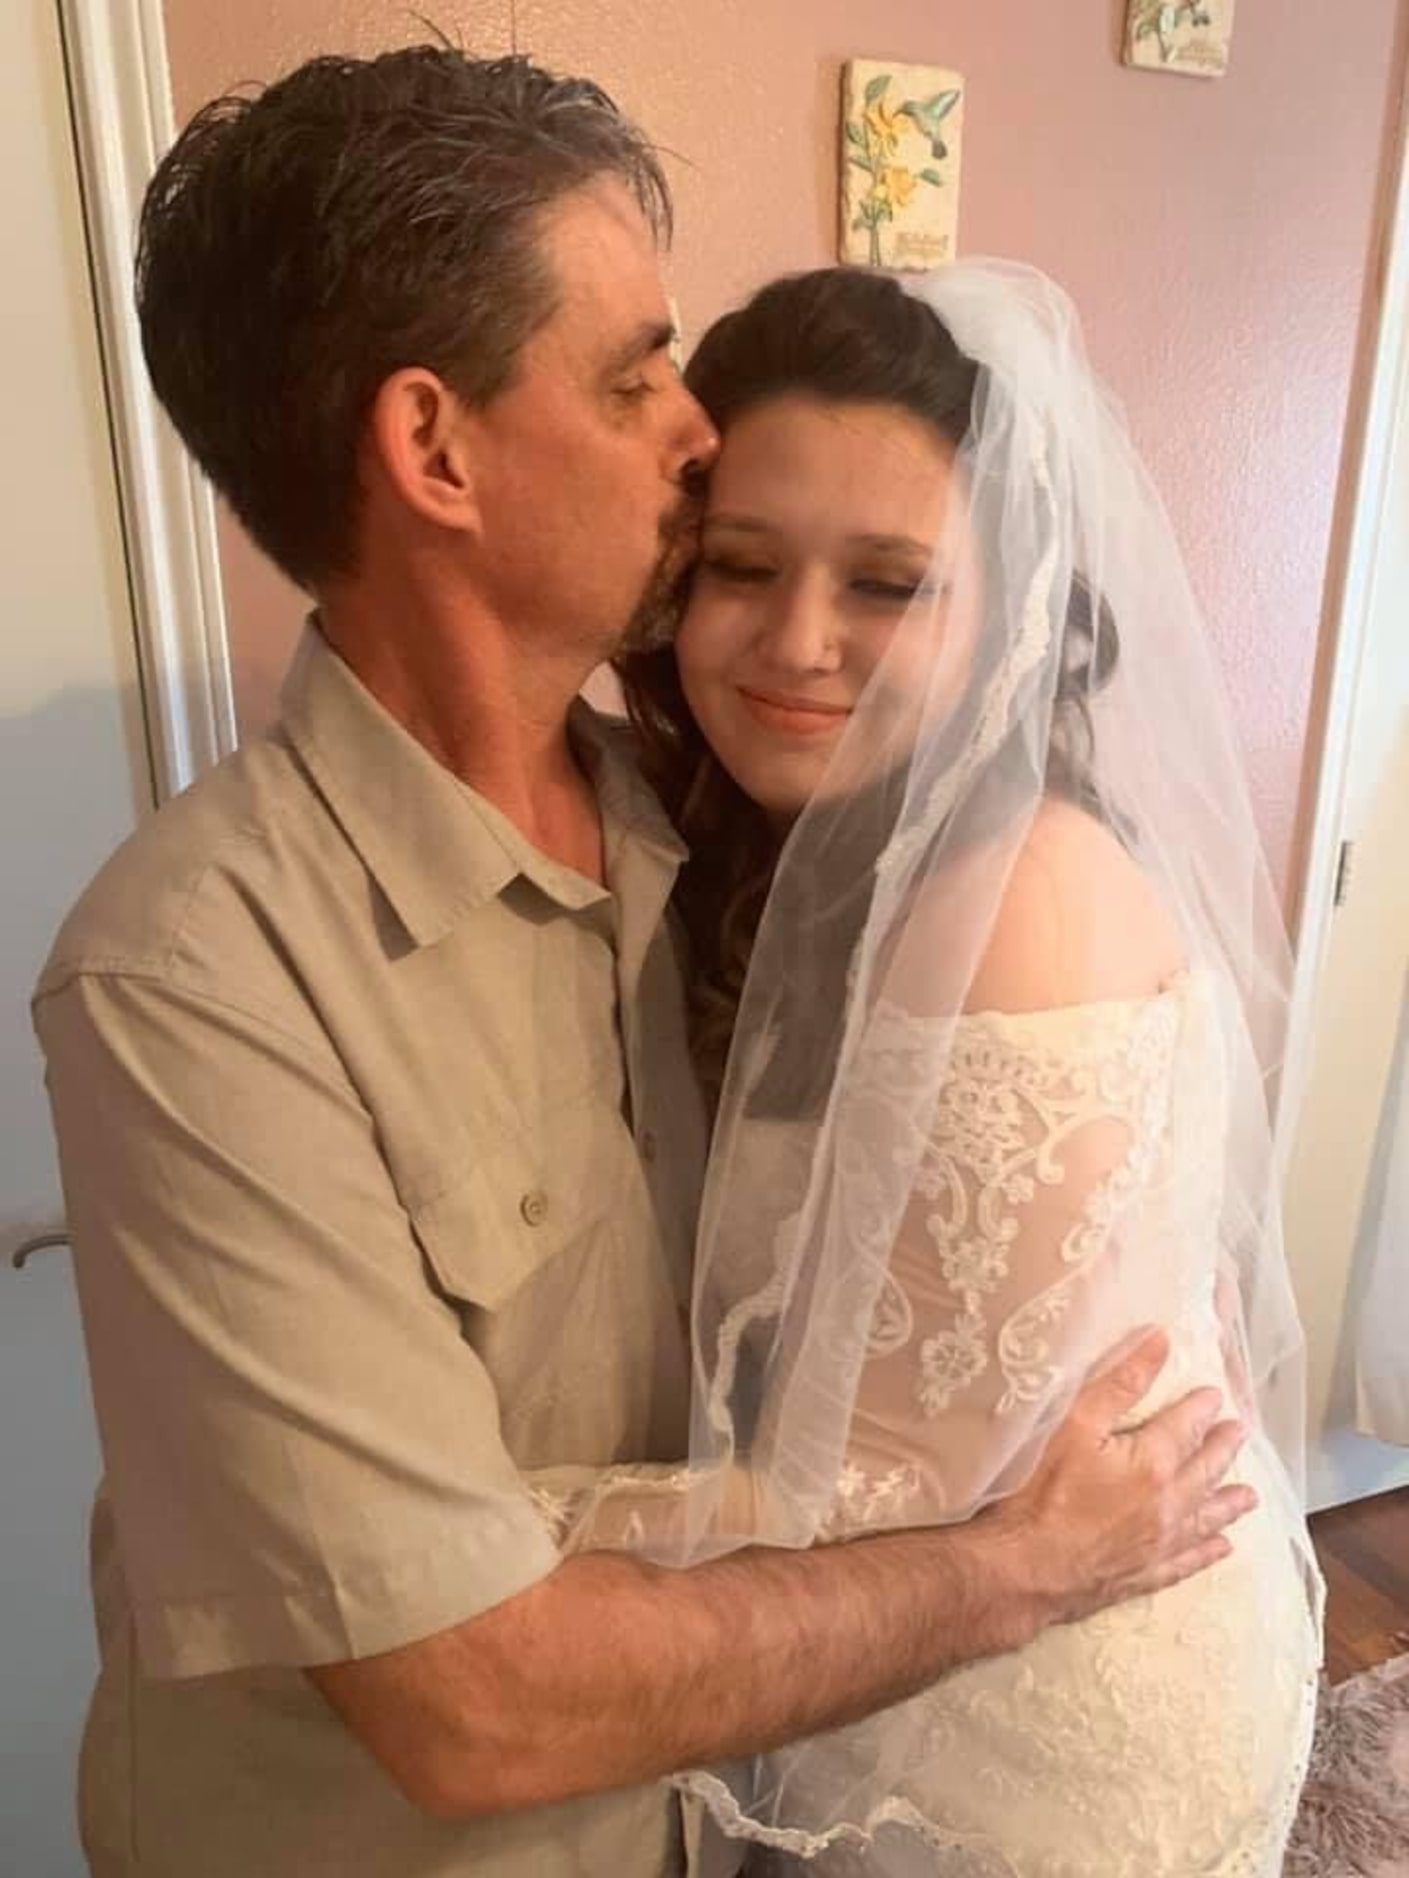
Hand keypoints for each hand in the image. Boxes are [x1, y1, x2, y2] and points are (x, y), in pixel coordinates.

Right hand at [985, 1327, 1254, 1628]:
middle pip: (1205, 1471)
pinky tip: (1222, 1548)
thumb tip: (1159, 1341)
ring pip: (1205, 1518)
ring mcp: (1160, 1544)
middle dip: (1223, 1449)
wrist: (1026, 1568)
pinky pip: (1188, 1562)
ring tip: (1250, 1495)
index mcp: (1152, 1463)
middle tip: (1240, 1433)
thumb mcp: (1075, 1424)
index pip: (1185, 1427)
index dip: (1201, 1408)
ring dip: (1228, 1503)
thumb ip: (1120, 1382)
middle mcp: (1168, 1504)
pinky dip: (1208, 1553)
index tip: (1215, 1396)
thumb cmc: (1043, 1490)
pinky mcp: (1145, 1574)